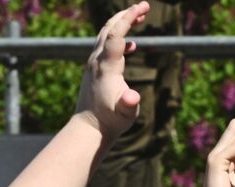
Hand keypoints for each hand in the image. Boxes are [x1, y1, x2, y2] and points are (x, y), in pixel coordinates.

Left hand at [75, 1, 148, 138]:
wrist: (89, 128)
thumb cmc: (110, 121)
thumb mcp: (124, 114)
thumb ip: (128, 104)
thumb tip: (132, 97)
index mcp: (106, 66)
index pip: (116, 34)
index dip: (128, 18)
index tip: (142, 6)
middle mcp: (97, 60)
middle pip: (109, 27)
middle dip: (126, 14)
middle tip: (145, 5)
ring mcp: (94, 64)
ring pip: (106, 35)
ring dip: (122, 23)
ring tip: (140, 17)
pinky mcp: (95, 70)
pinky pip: (106, 47)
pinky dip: (120, 39)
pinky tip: (134, 46)